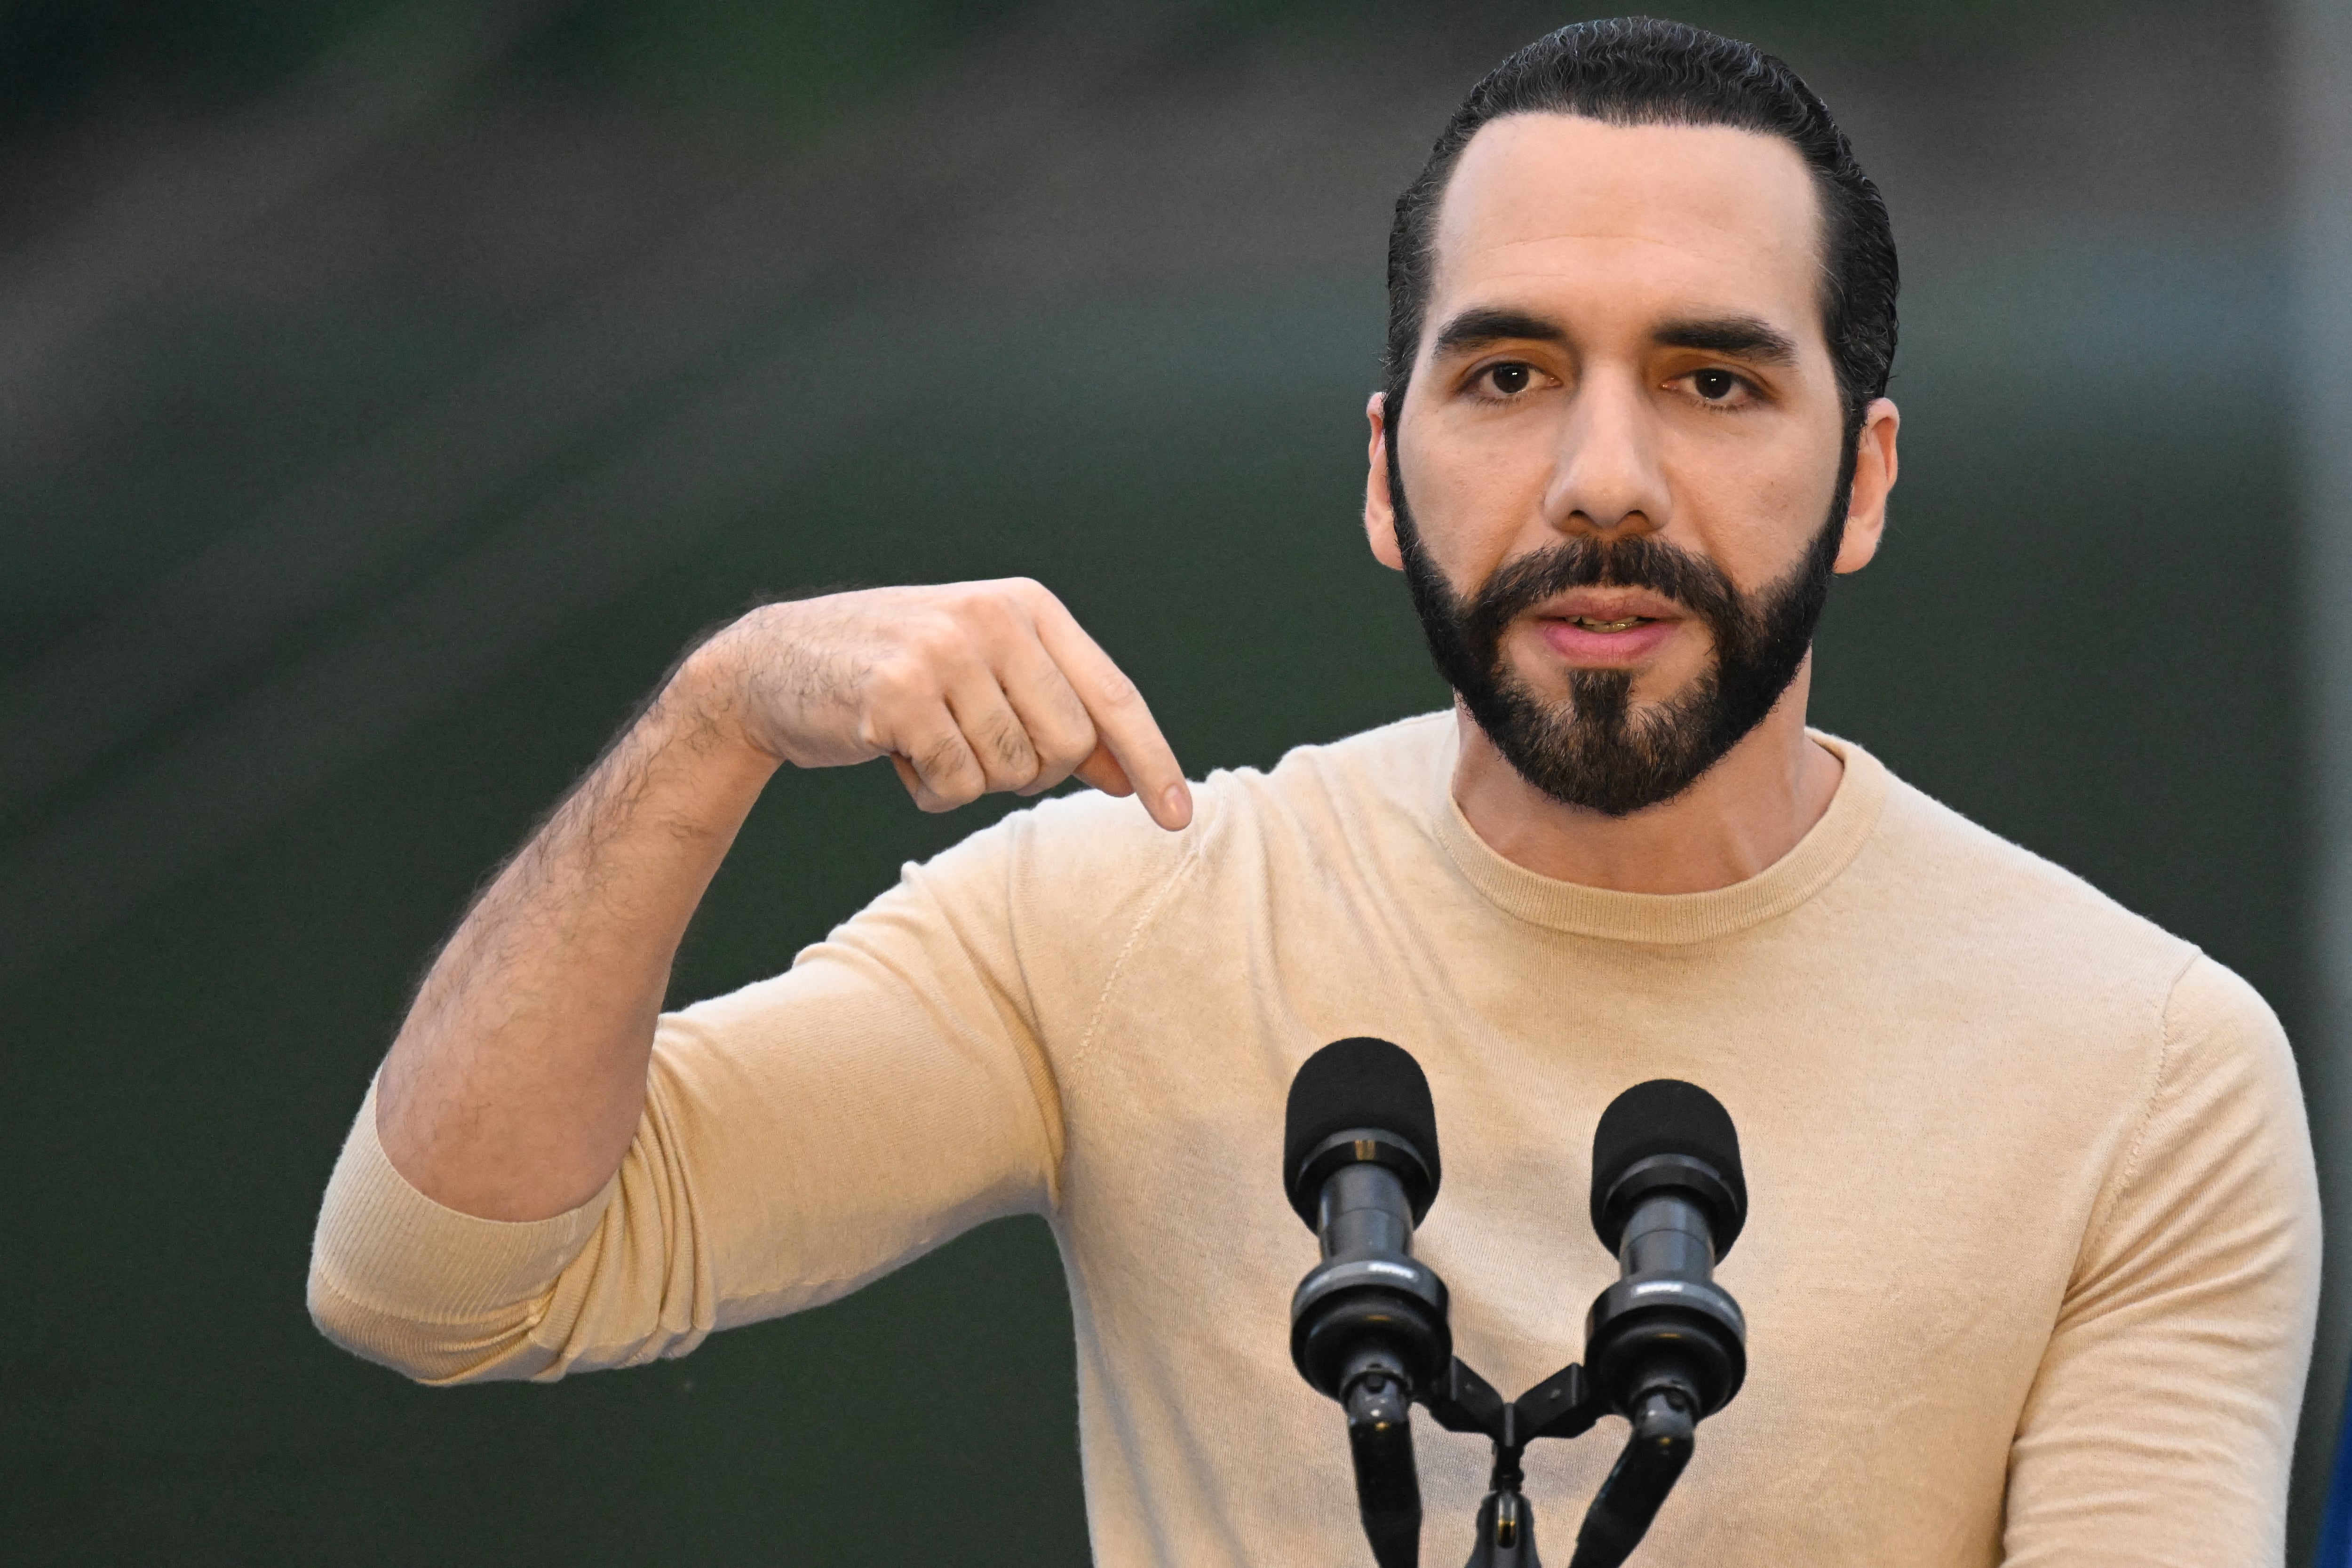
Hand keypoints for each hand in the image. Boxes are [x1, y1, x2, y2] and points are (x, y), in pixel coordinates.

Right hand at [686, 579, 1191, 829]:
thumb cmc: (894, 676)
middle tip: (974, 752)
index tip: (1179, 817)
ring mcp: (945, 653)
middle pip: (1068, 747)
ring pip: (1009, 772)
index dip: (1151, 760)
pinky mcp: (899, 695)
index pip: (1112, 696)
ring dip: (969, 782)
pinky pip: (954, 785)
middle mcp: (993, 620)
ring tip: (924, 743)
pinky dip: (929, 792)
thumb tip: (1128, 776)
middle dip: (1029, 774)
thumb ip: (1057, 716)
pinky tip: (894, 755)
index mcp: (1026, 607)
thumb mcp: (986, 678)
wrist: (773, 666)